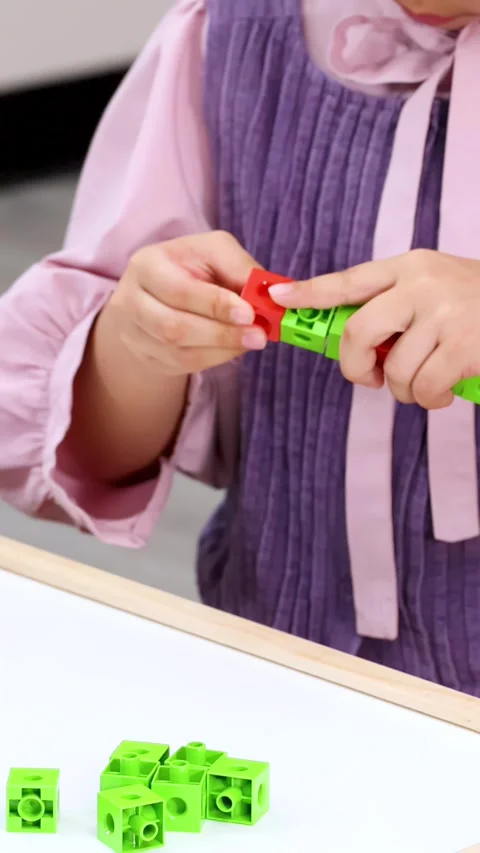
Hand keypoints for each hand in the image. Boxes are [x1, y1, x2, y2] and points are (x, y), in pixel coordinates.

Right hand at [104, 231, 265, 375]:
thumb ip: (239, 267)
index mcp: (146, 265)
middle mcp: (130, 301)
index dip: (215, 305)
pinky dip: (213, 359)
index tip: (249, 314)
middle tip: (258, 335)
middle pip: (173, 327)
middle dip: (221, 334)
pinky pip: (181, 366)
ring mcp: (133, 334)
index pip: (179, 291)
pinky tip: (232, 348)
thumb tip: (268, 293)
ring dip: (221, 350)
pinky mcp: (145, 357)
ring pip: (177, 352)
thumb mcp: (214, 251)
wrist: (158, 292)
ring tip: (250, 341)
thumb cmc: (190, 266)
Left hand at [269, 250, 479, 409]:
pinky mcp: (464, 347)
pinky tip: (443, 391)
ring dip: (402, 390)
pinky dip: (428, 400)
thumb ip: (396, 304)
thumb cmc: (476, 303)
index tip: (281, 297)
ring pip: (393, 370)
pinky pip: (422, 389)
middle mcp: (423, 285)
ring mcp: (444, 314)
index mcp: (411, 266)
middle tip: (368, 377)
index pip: (351, 279)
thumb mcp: (435, 286)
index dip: (312, 291)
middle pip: (359, 331)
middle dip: (354, 365)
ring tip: (422, 384)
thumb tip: (352, 343)